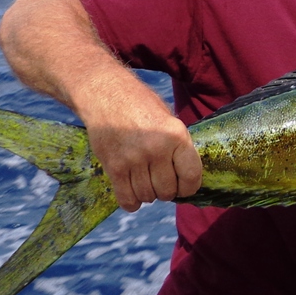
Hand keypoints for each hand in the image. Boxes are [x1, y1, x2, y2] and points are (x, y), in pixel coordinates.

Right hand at [0, 0, 203, 211]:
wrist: (103, 92)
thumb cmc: (140, 104)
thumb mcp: (168, 118)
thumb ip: (178, 146)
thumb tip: (186, 176)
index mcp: (176, 135)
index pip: (192, 176)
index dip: (190, 187)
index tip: (185, 186)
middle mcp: (157, 149)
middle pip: (168, 190)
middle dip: (167, 190)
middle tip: (162, 181)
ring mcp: (134, 159)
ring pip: (148, 196)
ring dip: (149, 194)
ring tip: (146, 180)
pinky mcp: (113, 166)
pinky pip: (126, 198)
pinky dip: (132, 202)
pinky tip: (134, 194)